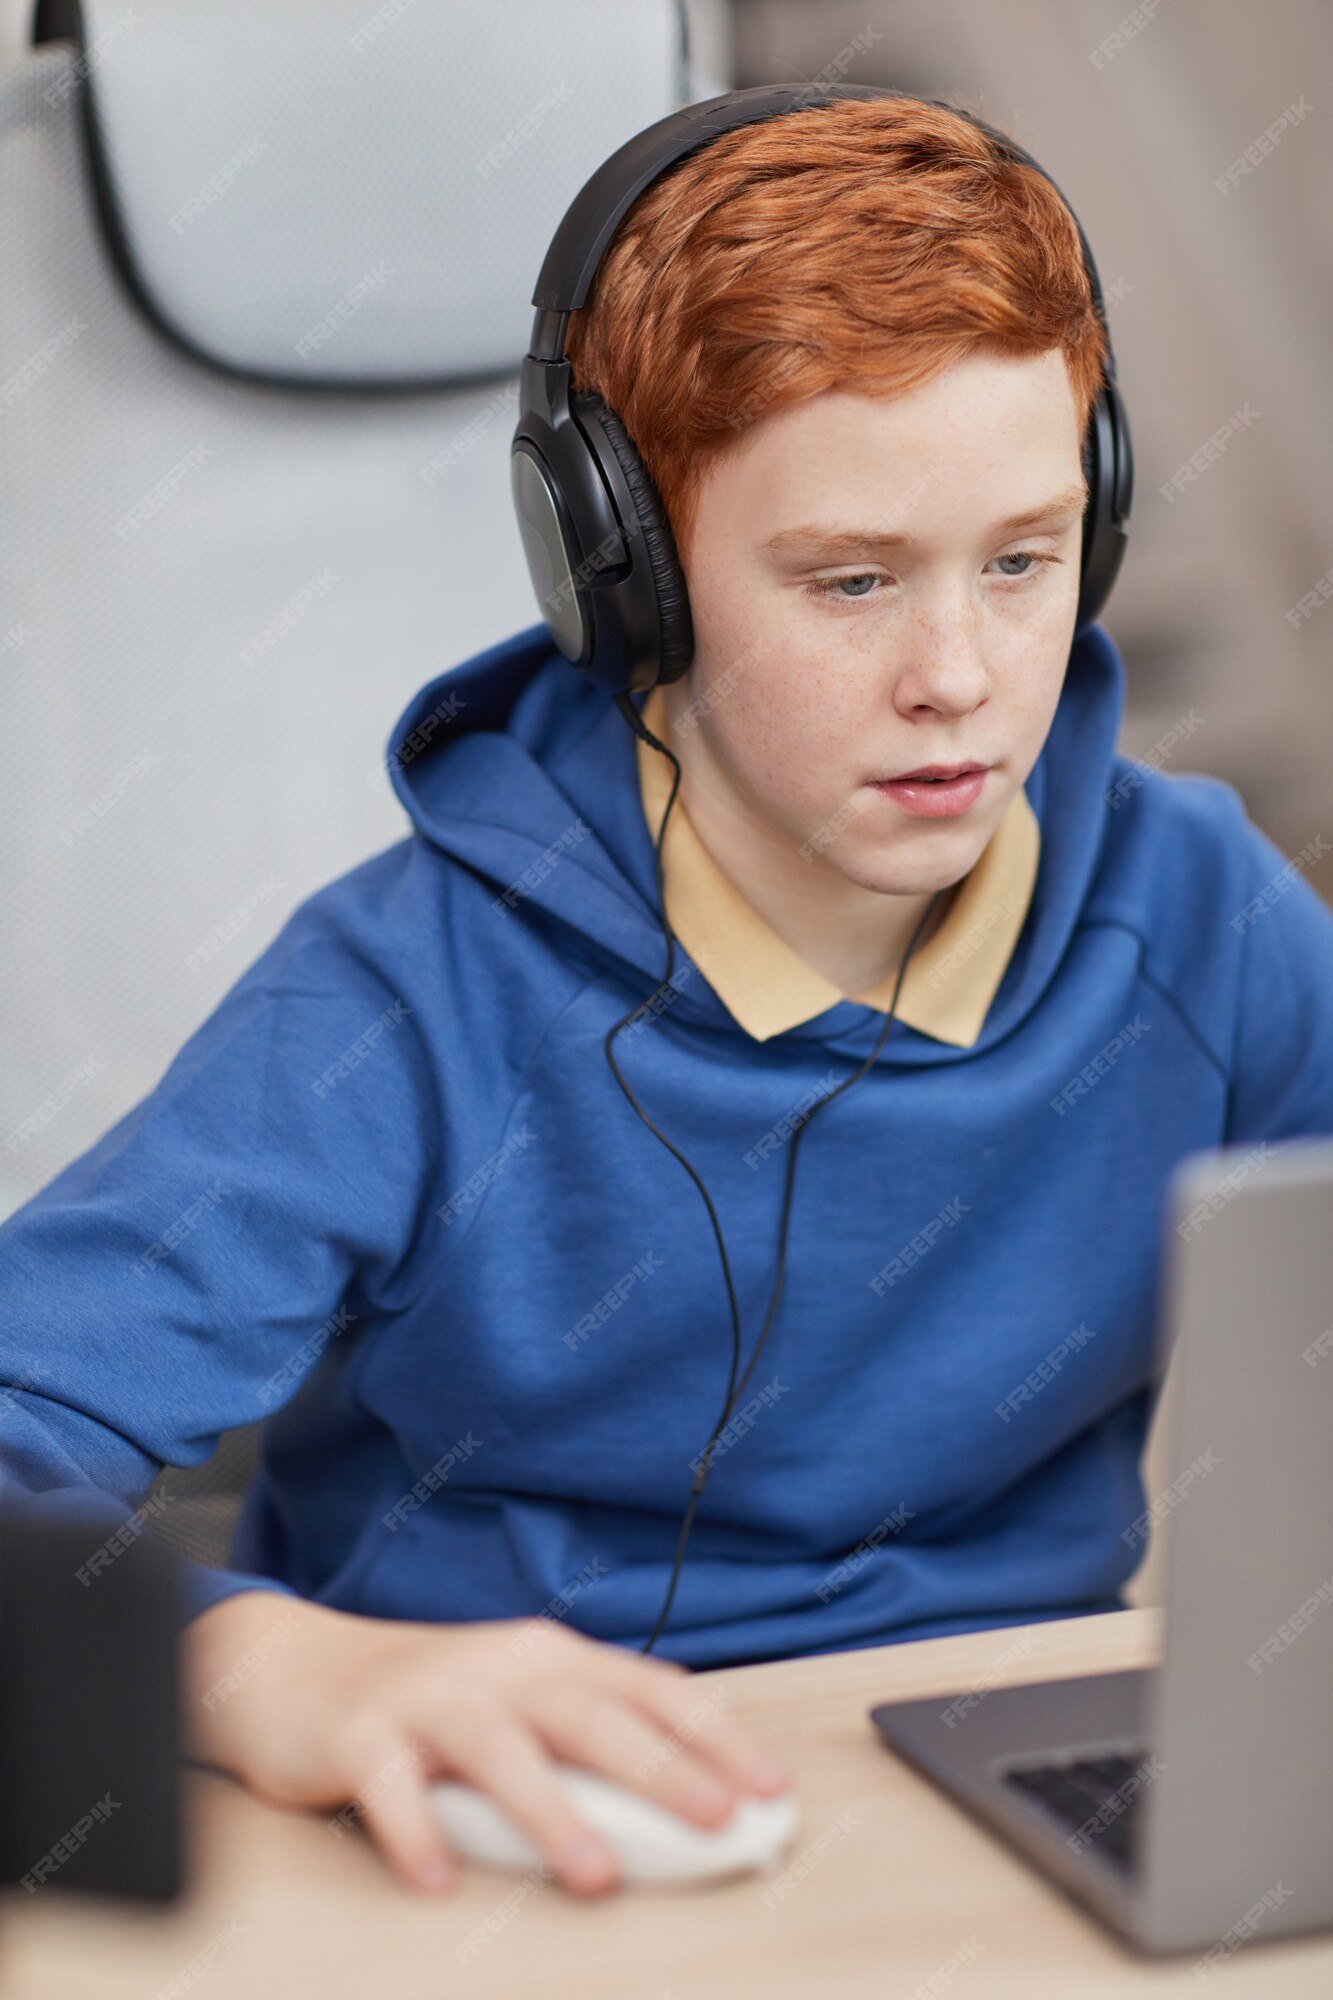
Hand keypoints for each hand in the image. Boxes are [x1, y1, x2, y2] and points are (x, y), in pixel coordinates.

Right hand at [181, 1589, 790, 1896]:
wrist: (295, 1666)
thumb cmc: (429, 1699)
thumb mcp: (517, 1703)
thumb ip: (586, 1744)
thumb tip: (687, 1804)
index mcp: (550, 1659)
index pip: (651, 1689)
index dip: (714, 1735)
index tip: (768, 1785)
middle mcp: (500, 1670)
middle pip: (591, 1717)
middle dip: (660, 1768)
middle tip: (716, 1818)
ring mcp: (430, 1698)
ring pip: (501, 1752)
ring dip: (552, 1814)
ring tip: (595, 1873)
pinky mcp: (362, 1734)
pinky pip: (392, 1789)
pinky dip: (416, 1834)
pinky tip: (438, 1882)